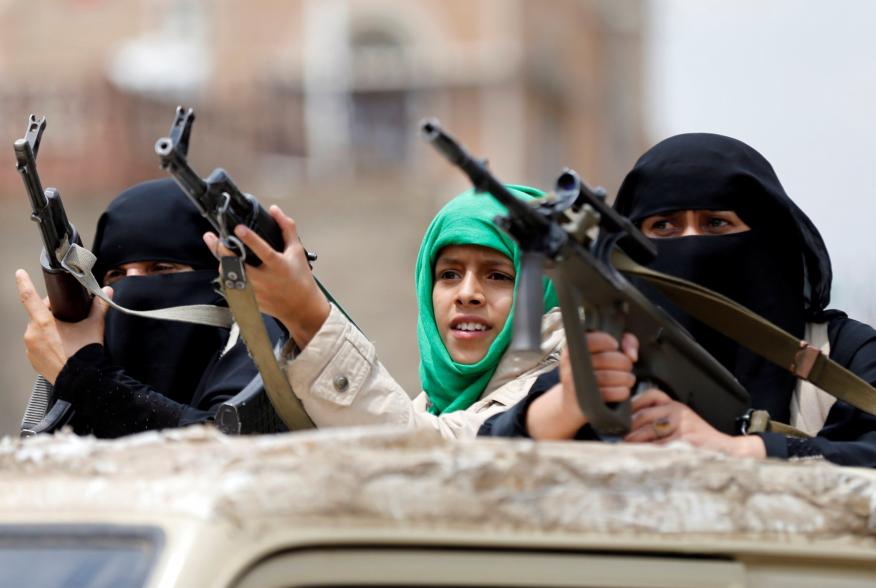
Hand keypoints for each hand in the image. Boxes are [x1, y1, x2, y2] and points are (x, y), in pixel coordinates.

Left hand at [15, 269, 110, 383]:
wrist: (82, 381)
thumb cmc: (84, 354)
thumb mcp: (94, 326)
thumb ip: (99, 306)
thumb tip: (107, 292)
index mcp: (43, 323)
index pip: (29, 297)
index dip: (23, 283)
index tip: (19, 274)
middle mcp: (32, 334)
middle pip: (38, 315)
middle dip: (51, 313)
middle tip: (67, 317)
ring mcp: (30, 348)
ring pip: (37, 330)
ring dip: (49, 329)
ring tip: (67, 336)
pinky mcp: (33, 360)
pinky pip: (37, 345)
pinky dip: (47, 343)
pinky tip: (62, 347)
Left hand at [203, 205, 329, 348]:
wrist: (301, 308)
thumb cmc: (300, 278)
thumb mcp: (297, 251)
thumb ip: (286, 229)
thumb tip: (274, 210)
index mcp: (278, 266)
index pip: (262, 250)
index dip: (250, 239)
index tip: (238, 228)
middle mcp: (265, 279)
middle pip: (237, 264)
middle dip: (220, 250)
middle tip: (210, 237)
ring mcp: (255, 292)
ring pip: (230, 276)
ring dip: (222, 263)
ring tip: (218, 252)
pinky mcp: (250, 300)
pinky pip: (232, 287)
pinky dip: (228, 276)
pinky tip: (226, 269)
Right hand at [527, 332, 637, 439]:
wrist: (574, 402)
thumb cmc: (595, 371)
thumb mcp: (606, 351)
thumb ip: (625, 341)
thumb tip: (632, 355)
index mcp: (572, 350)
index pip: (591, 340)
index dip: (607, 342)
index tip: (615, 346)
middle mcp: (570, 367)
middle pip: (605, 359)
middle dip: (624, 363)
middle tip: (627, 367)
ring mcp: (576, 385)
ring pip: (608, 377)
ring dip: (626, 378)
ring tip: (628, 379)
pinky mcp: (584, 402)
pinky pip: (610, 394)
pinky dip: (623, 392)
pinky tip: (623, 390)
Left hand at [625, 388, 765, 457]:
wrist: (726, 450)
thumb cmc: (701, 440)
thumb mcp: (683, 421)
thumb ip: (662, 419)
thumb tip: (631, 428)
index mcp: (677, 406)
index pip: (651, 396)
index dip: (634, 403)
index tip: (622, 415)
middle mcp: (678, 413)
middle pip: (643, 415)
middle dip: (629, 427)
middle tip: (620, 437)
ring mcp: (681, 427)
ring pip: (647, 431)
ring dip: (633, 441)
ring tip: (626, 447)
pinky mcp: (683, 442)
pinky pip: (657, 447)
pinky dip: (646, 452)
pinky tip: (641, 456)